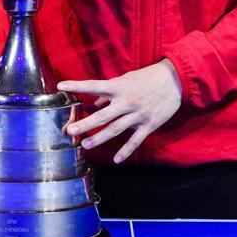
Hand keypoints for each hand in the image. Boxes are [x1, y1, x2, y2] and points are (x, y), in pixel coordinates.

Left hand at [57, 59, 181, 163]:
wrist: (175, 80)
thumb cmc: (148, 77)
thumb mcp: (127, 79)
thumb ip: (110, 92)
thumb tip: (94, 103)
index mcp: (119, 87)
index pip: (94, 86)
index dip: (77, 86)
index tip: (61, 85)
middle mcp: (126, 101)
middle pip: (102, 114)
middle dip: (85, 123)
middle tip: (70, 131)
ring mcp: (138, 114)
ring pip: (115, 129)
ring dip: (100, 138)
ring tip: (86, 145)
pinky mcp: (149, 124)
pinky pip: (135, 140)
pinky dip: (126, 150)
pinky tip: (116, 160)